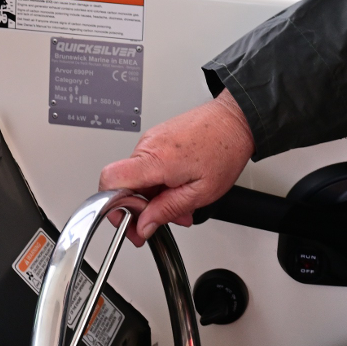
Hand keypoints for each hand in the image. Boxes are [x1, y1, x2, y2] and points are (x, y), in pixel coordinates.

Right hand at [98, 90, 254, 244]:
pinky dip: (159, 181)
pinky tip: (179, 187)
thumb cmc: (225, 150)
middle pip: (125, 184)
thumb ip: (167, 210)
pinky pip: (148, 165)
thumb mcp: (201, 192)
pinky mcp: (158, 137)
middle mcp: (148, 145)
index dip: (112, 205)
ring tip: (179, 203)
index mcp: (155, 159)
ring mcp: (152, 139)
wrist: (236, 120)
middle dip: (142, 208)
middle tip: (162, 220)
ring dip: (154, 196)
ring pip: (139, 177)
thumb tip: (144, 225)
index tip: (128, 220)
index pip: (110, 180)